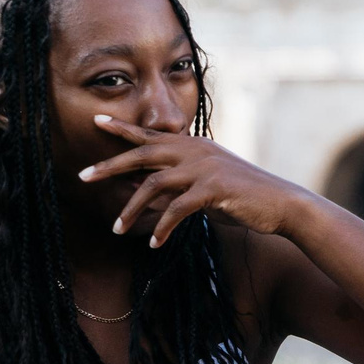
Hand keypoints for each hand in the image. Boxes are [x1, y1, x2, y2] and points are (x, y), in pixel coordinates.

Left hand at [76, 115, 313, 247]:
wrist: (281, 204)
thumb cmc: (242, 197)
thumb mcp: (204, 187)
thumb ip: (176, 186)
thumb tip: (144, 192)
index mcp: (192, 144)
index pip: (150, 134)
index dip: (122, 128)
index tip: (96, 120)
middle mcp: (194, 150)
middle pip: (142, 153)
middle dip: (110, 166)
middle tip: (82, 176)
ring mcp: (204, 167)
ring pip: (154, 184)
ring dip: (132, 209)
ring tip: (116, 229)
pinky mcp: (214, 188)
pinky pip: (177, 209)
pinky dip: (162, 227)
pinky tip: (154, 243)